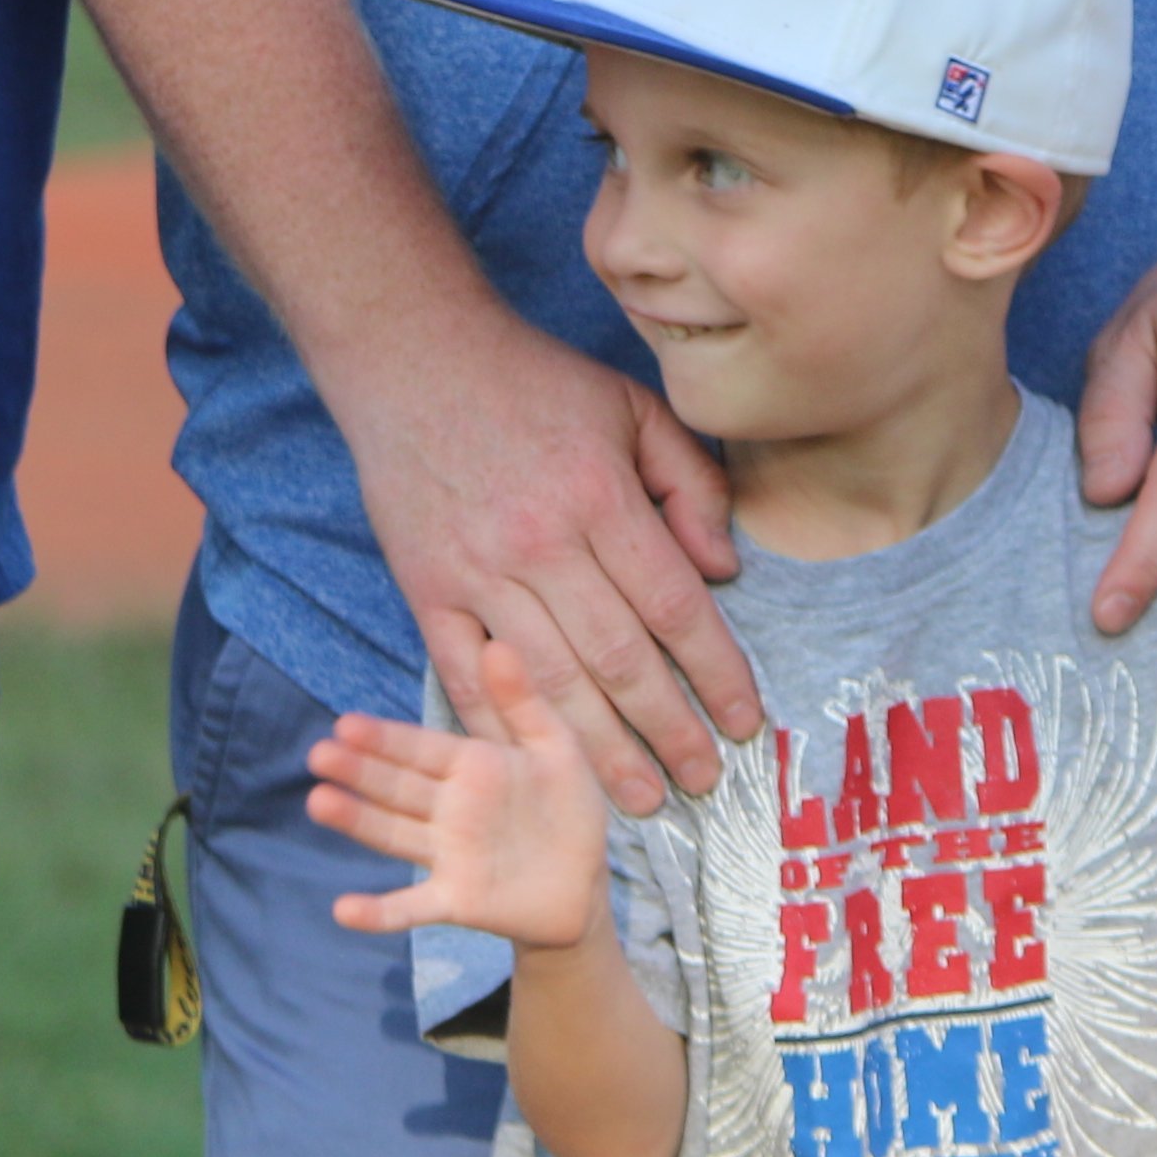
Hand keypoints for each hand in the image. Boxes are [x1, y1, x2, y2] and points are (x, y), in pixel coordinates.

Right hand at [308, 639, 616, 948]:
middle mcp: (449, 808)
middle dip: (359, 770)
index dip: (385, 738)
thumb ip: (523, 701)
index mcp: (470, 766)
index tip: (344, 724)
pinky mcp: (456, 900)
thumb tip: (496, 643)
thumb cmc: (566, 808)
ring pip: (394, 834)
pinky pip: (411, 906)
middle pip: (397, 786)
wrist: (585, 884)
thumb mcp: (555, 747)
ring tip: (319, 803)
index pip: (420, 748)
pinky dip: (379, 911)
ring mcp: (448, 856)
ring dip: (358, 821)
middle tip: (319, 754)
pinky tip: (344, 911)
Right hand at [342, 307, 753, 816]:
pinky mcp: (426, 590)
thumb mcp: (633, 405)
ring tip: (637, 799)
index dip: (716, 671)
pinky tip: (537, 768)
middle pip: (619, 658)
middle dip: (669, 729)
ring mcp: (478, 573)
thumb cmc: (533, 383)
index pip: (674, 604)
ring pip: (550, 682)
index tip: (744, 722)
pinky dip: (504, 729)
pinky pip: (467, 677)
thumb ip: (689, 482)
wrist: (413, 358)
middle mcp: (542, 543)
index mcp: (600, 496)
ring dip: (599, 750)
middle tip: (702, 782)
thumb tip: (726, 570)